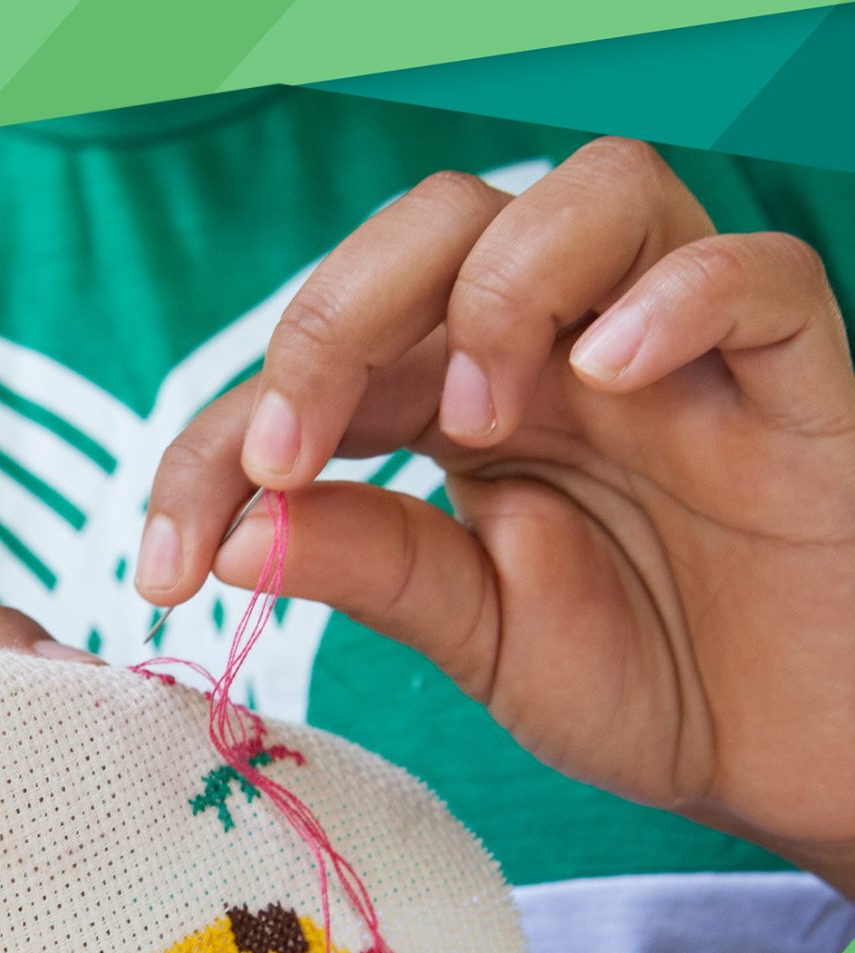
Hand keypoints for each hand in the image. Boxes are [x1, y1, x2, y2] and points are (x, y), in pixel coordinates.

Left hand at [141, 138, 854, 896]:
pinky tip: (611, 372)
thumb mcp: (478, 636)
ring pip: (590, 193)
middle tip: (288, 457)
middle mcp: (560, 350)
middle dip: (329, 322)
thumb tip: (230, 534)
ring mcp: (678, 351)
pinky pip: (752, 273)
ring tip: (474, 420)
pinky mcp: (795, 373)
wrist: (795, 755)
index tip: (164, 572)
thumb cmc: (646, 683)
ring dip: (497, 290)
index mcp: (464, 406)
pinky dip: (676, 299)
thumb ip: (372, 564)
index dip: (216, 446)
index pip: (318, 364)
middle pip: (437, 222)